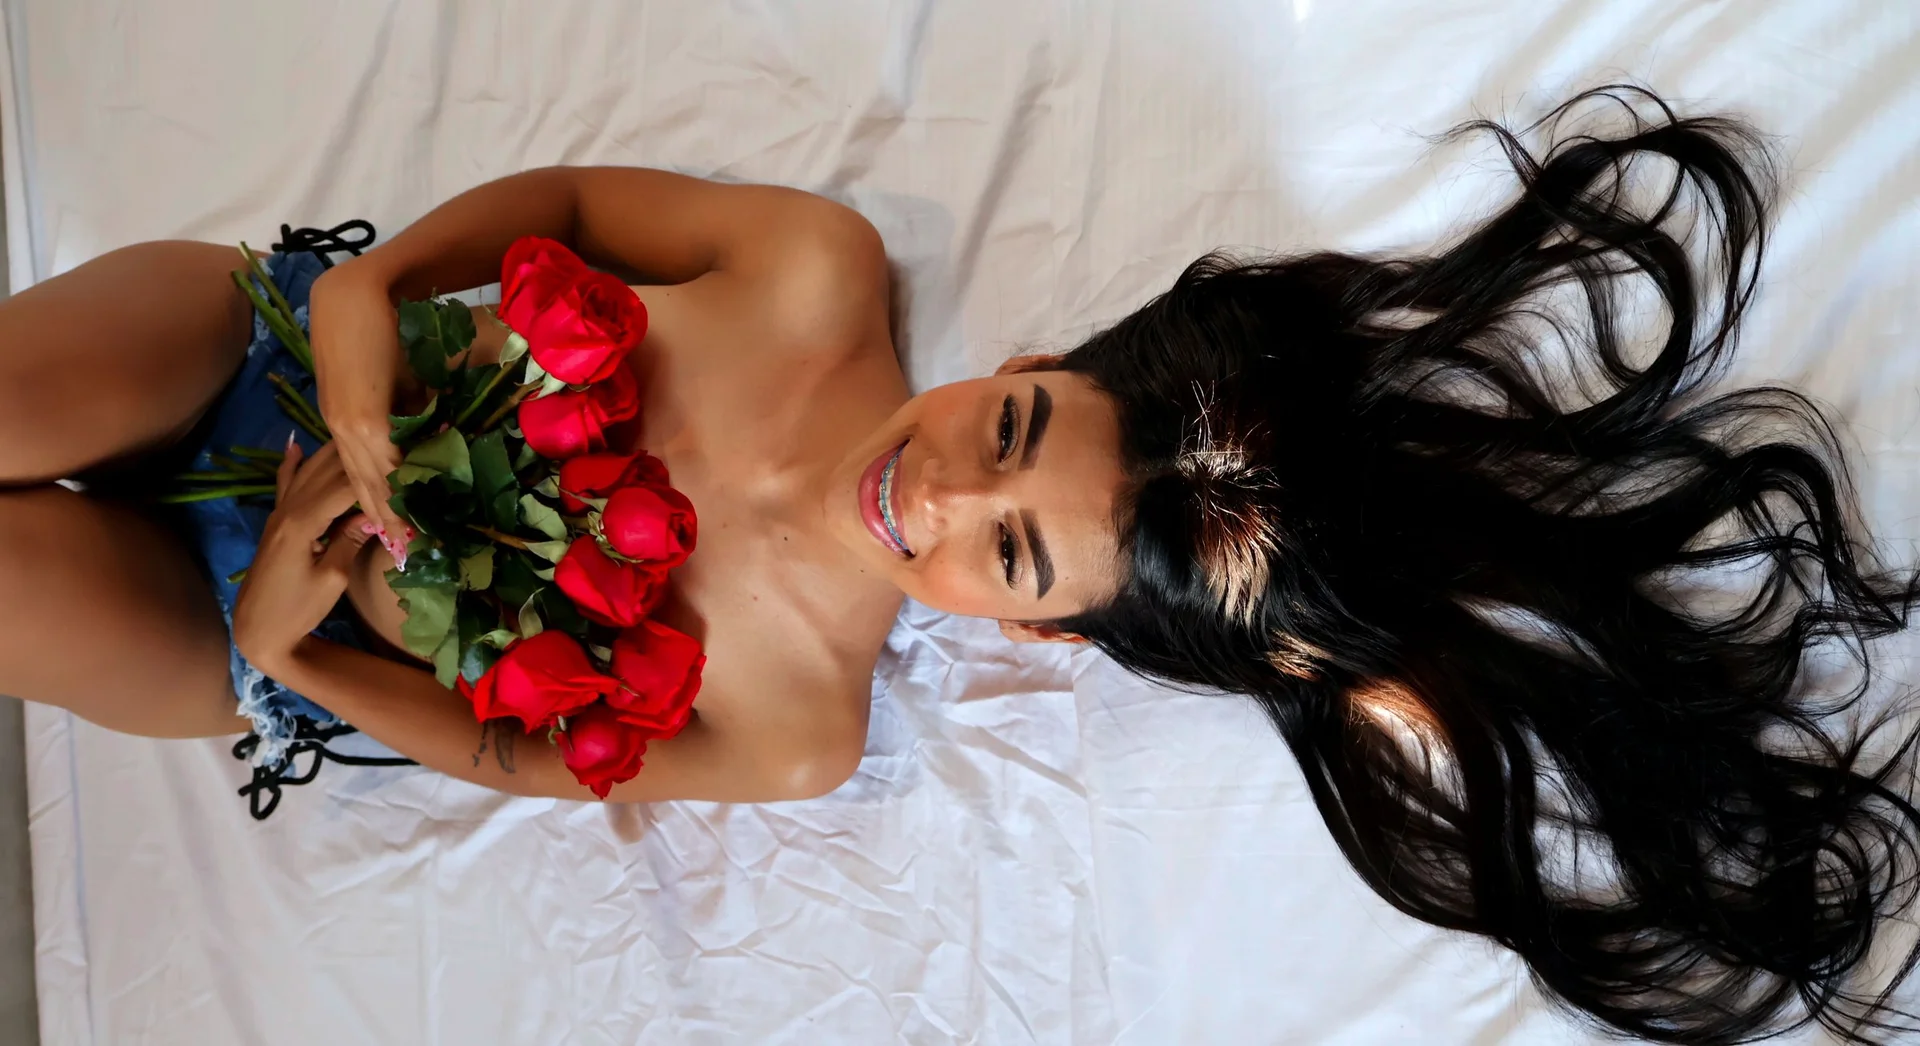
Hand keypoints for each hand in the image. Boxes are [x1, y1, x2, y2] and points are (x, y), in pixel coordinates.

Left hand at [232, 439, 378, 676]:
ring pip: (308, 472)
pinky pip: (284, 485)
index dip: (374, 475)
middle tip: (388, 439)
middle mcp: (288, 509)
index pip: (345, 487)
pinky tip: (295, 445)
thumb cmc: (296, 610)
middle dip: (357, 456)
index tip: (403, 462)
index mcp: (303, 522)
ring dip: (331, 453)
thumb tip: (375, 512)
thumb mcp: (332, 578)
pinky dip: (290, 465)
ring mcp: (279, 514)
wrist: (256, 629)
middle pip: (326, 472)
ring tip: (357, 433)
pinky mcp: (276, 523)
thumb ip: (350, 540)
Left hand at [309, 262, 412, 562]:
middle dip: (383, 518)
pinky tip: (413, 508)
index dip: (378, 501)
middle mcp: (341, 429)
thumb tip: (429, 427)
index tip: (394, 529)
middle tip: (403, 548)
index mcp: (343, 421)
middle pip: (363, 484)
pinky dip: (399, 488)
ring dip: (391, 512)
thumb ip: (405, 406)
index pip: (360, 472)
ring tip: (409, 539)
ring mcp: (349, 426)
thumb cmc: (375, 327)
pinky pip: (384, 462)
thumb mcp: (392, 378)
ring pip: (371, 480)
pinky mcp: (363, 417)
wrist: (355, 293)